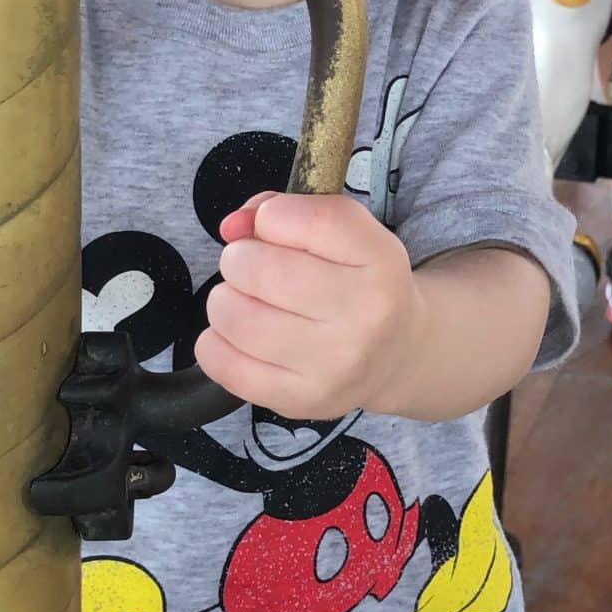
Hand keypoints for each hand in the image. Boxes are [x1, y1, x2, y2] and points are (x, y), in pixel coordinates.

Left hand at [195, 191, 419, 418]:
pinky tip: (241, 336)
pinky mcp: (300, 400)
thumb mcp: (344, 232)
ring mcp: (332, 365)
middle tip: (252, 268)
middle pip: (258, 269)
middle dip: (239, 259)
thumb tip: (233, 226)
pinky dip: (216, 341)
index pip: (307, 219)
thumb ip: (284, 211)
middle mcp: (364, 315)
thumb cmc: (357, 283)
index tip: (274, 225)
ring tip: (248, 302)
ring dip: (226, 300)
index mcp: (379, 260)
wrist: (396, 353)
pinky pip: (219, 361)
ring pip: (232, 314)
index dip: (271, 215)